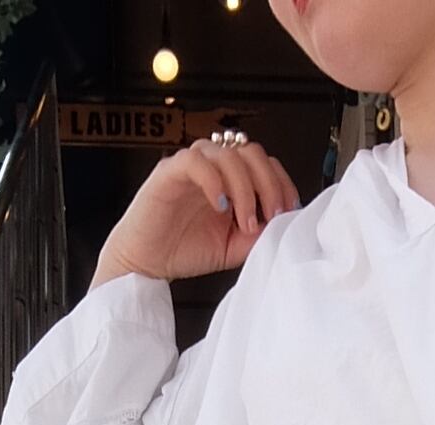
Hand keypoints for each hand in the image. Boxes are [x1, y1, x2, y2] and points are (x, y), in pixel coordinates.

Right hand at [91, 134, 300, 287]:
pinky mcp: (169, 172)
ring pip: (227, 154)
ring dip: (244, 188)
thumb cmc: (184, 250)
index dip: (282, 182)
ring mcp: (192, 167)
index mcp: (231, 181)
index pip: (264, 163)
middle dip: (269, 183)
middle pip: (251, 152)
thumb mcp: (234, 247)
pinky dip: (214, 181)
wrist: (146, 262)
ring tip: (243, 221)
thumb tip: (281, 223)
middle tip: (270, 214)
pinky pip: (195, 160)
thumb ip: (257, 234)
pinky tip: (220, 206)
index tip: (288, 211)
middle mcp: (213, 169)